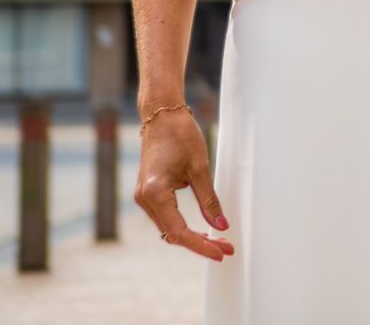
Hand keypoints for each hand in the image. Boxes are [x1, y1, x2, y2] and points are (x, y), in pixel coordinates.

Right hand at [134, 108, 233, 259]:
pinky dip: (182, 226)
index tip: (221, 252)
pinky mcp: (147, 193)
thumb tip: (221, 225)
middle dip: (200, 243)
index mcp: (155, 194)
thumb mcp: (200, 168)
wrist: (162, 116)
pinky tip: (201, 230)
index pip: (178, 231)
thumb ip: (209, 200)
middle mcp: (143, 199)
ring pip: (168, 228)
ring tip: (219, 241)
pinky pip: (165, 218)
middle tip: (226, 248)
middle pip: (172, 234)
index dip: (201, 245)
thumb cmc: (181, 136)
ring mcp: (143, 197)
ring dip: (192, 237)